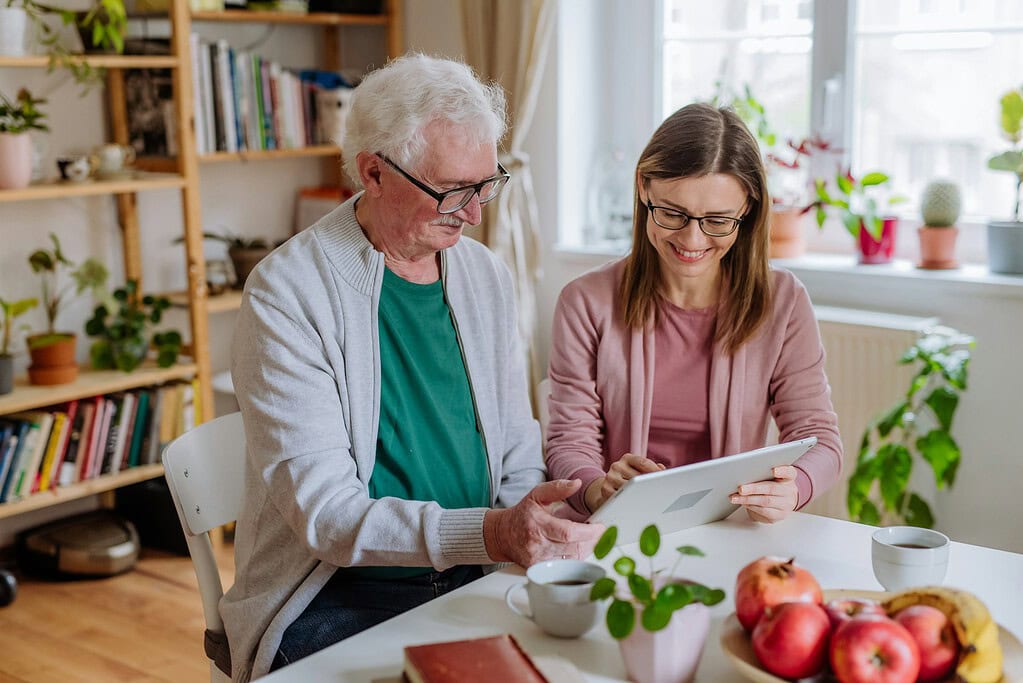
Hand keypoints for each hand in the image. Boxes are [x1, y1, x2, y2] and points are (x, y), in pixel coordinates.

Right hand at [484, 479, 605, 566]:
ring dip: (586, 549)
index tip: (601, 526)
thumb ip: (558, 488)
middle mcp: (537, 545)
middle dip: (592, 540)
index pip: (568, 532)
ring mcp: (538, 560)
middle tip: (600, 531)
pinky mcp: (539, 569)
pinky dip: (576, 557)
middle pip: (573, 547)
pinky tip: (579, 547)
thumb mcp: (537, 494)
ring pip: (572, 559)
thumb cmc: (522, 514)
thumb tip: (576, 483)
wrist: (503, 535)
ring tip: (591, 538)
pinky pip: (565, 566)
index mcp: (537, 524)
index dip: (588, 532)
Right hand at [585, 453, 663, 511]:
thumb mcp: (639, 470)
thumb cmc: (629, 479)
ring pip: (630, 489)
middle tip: (659, 492)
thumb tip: (662, 468)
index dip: (655, 471)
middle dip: (649, 485)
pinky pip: (621, 498)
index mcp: (627, 458)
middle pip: (637, 477)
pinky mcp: (605, 490)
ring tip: (649, 500)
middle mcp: (617, 466)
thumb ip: (651, 468)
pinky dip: (630, 502)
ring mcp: (610, 478)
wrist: (607, 488)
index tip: (665, 478)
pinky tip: (637, 505)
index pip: (643, 462)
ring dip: (640, 495)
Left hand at [730, 465, 798, 522]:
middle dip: (754, 488)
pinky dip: (751, 507)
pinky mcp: (779, 515)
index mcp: (789, 478)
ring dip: (748, 500)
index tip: (773, 470)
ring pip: (766, 501)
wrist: (782, 501)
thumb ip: (762, 472)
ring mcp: (786, 505)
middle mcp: (789, 491)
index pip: (789, 472)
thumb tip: (743, 472)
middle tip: (740, 489)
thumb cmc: (772, 485)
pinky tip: (743, 503)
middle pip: (772, 488)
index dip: (782, 471)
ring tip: (735, 497)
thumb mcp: (771, 476)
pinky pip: (764, 512)